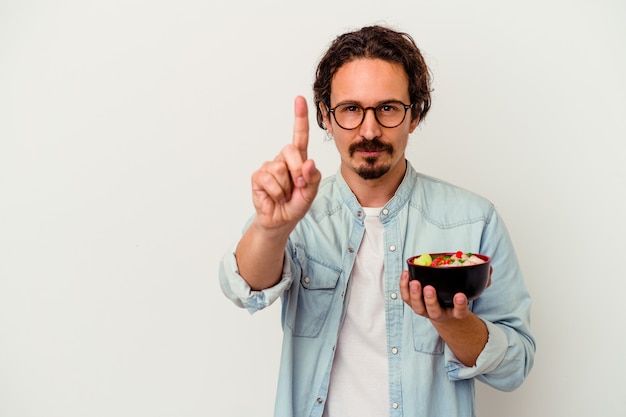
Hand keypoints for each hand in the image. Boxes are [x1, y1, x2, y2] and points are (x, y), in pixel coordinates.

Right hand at [250, 96, 321, 230]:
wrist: (280, 221)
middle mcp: (283, 159)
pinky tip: (274, 197)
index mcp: (298, 159)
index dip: (299, 117)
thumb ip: (313, 178)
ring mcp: (269, 167)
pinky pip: (269, 180)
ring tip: (284, 195)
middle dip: (298, 170)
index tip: (299, 100)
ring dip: (286, 188)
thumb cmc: (296, 204)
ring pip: (280, 169)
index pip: (300, 135)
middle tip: (298, 186)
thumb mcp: (311, 193)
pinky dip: (276, 193)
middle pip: (291, 150)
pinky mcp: (258, 177)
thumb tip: (308, 162)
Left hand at [399, 266, 491, 321]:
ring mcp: (425, 310)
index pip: (459, 312)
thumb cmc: (457, 297)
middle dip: (431, 300)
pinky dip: (404, 287)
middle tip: (429, 288)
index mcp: (455, 312)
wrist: (444, 310)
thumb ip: (482, 281)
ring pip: (417, 307)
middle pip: (434, 311)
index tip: (460, 296)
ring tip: (414, 281)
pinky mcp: (414, 303)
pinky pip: (406, 298)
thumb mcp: (472, 291)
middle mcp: (439, 313)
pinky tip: (405, 274)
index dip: (460, 305)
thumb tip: (489, 269)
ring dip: (414, 295)